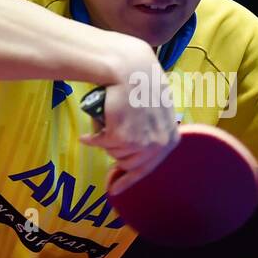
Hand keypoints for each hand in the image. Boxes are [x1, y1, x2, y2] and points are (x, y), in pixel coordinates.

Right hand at [80, 42, 178, 193]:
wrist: (130, 69)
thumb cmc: (141, 83)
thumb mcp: (158, 108)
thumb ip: (154, 129)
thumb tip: (139, 148)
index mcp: (171, 138)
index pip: (148, 168)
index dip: (129, 180)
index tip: (115, 189)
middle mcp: (159, 144)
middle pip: (129, 165)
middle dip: (115, 163)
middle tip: (104, 165)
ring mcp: (142, 142)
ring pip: (115, 154)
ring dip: (106, 143)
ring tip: (104, 127)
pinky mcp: (122, 137)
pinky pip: (101, 145)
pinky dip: (92, 139)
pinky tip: (86, 136)